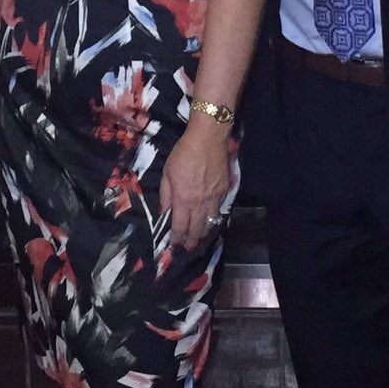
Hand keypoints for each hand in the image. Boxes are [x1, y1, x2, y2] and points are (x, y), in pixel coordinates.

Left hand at [160, 123, 232, 250]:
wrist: (208, 139)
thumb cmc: (184, 153)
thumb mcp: (167, 172)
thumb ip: (166, 193)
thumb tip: (164, 211)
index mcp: (183, 199)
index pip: (180, 226)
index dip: (177, 238)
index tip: (174, 245)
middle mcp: (199, 203)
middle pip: (196, 228)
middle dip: (191, 241)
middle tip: (188, 248)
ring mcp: (214, 198)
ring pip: (209, 222)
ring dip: (204, 232)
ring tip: (199, 238)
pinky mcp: (224, 190)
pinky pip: (219, 209)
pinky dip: (214, 217)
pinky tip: (211, 219)